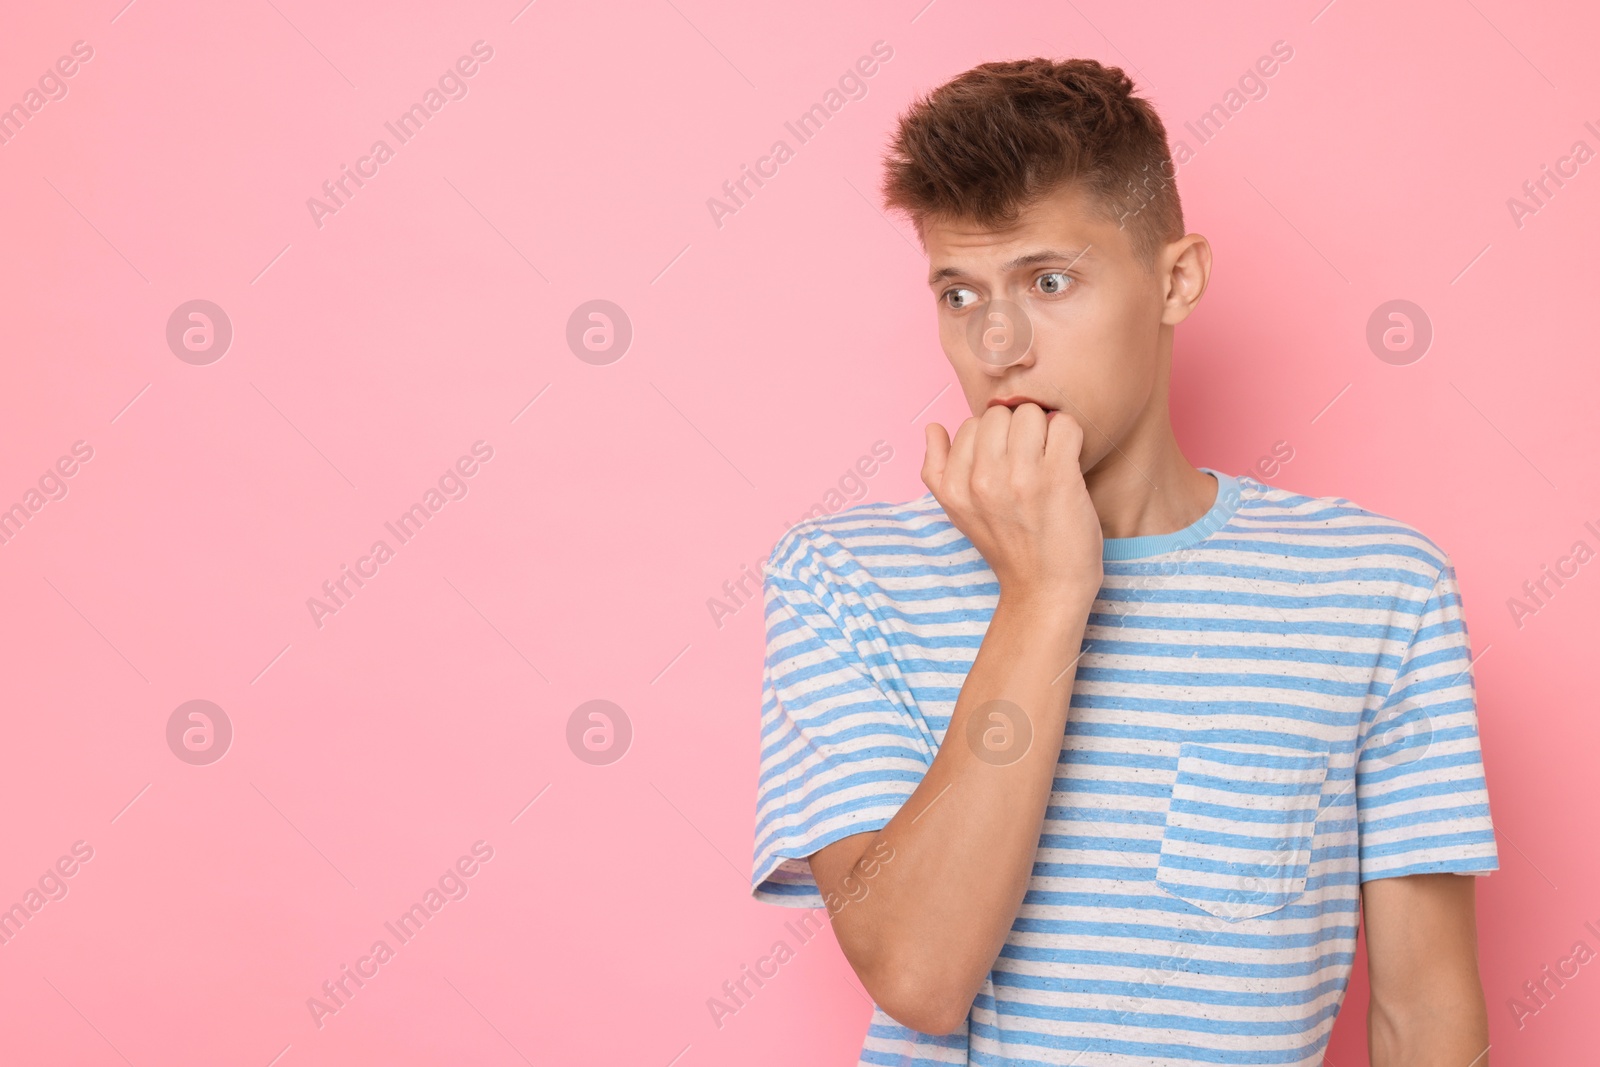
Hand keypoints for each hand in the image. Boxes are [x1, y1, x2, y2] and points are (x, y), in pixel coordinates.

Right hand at [921, 403, 1102, 609]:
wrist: (1045, 589)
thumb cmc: (1008, 549)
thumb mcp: (958, 514)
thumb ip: (937, 470)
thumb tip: (932, 428)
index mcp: (954, 487)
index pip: (969, 425)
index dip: (991, 438)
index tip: (1005, 460)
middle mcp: (982, 480)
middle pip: (998, 413)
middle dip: (1016, 428)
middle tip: (1030, 456)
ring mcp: (1021, 477)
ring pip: (1030, 413)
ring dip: (1044, 428)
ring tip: (1049, 456)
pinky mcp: (1058, 478)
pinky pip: (1064, 426)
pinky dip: (1070, 435)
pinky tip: (1069, 457)